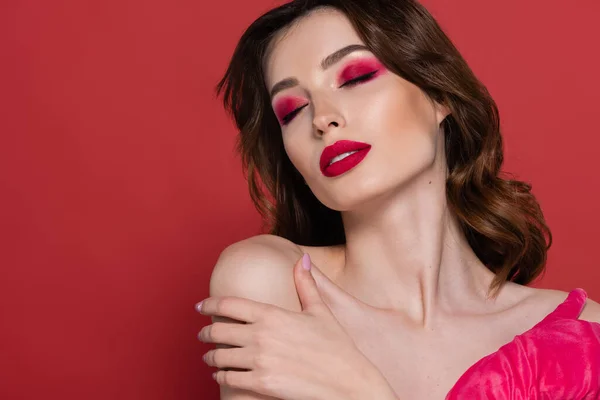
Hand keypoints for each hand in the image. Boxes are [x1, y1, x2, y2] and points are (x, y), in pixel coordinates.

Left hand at [196, 253, 396, 399]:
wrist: (347, 382)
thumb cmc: (336, 347)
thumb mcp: (320, 311)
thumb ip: (306, 284)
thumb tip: (302, 260)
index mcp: (272, 315)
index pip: (229, 304)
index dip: (210, 304)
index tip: (200, 306)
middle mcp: (261, 336)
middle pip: (218, 330)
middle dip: (206, 332)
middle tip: (201, 334)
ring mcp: (259, 361)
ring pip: (220, 357)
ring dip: (210, 357)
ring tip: (209, 357)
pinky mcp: (260, 384)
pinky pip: (229, 380)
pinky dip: (221, 377)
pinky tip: (221, 376)